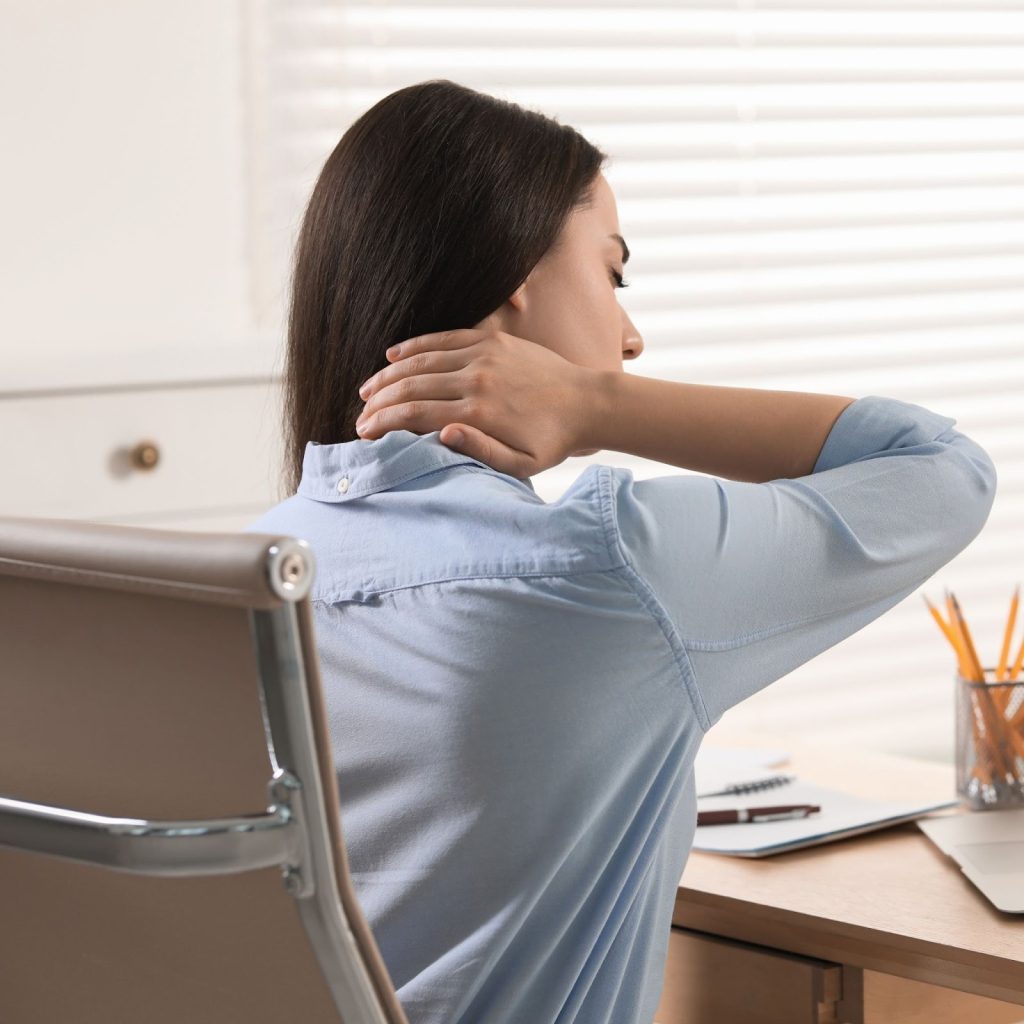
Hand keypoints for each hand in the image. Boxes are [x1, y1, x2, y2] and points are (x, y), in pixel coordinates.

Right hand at [354, 327, 597, 477]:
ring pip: (421, 362)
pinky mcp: (491, 341)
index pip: (415, 415)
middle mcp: (475, 380)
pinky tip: (392, 356)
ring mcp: (482, 356)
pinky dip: (414, 347)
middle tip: (359, 416)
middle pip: (411, 387)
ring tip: (367, 390)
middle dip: (378, 402)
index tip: (364, 433)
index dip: (383, 422)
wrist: (586, 403)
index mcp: (478, 413)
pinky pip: (443, 340)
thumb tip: (442, 434)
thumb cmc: (551, 441)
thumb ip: (481, 453)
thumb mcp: (522, 464)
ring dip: (388, 375)